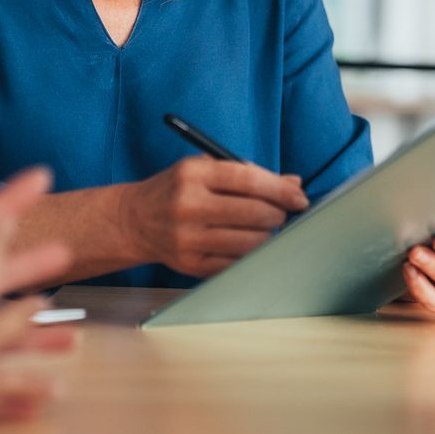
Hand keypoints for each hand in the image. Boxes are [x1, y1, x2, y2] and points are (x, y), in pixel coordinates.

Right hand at [117, 156, 308, 276]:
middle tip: (279, 214)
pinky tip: (245, 244)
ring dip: (266, 236)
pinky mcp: (190, 264)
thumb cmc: (178, 189)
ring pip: (251, 242)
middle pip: (254, 213)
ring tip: (261, 228)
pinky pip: (237, 263)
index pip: (249, 180)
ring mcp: (188, 238)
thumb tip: (293, 185)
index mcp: (193, 174)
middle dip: (277, 214)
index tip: (299, 198)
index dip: (280, 190)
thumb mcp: (205, 169)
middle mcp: (188, 206)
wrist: (135, 220)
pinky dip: (249, 254)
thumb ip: (248, 173)